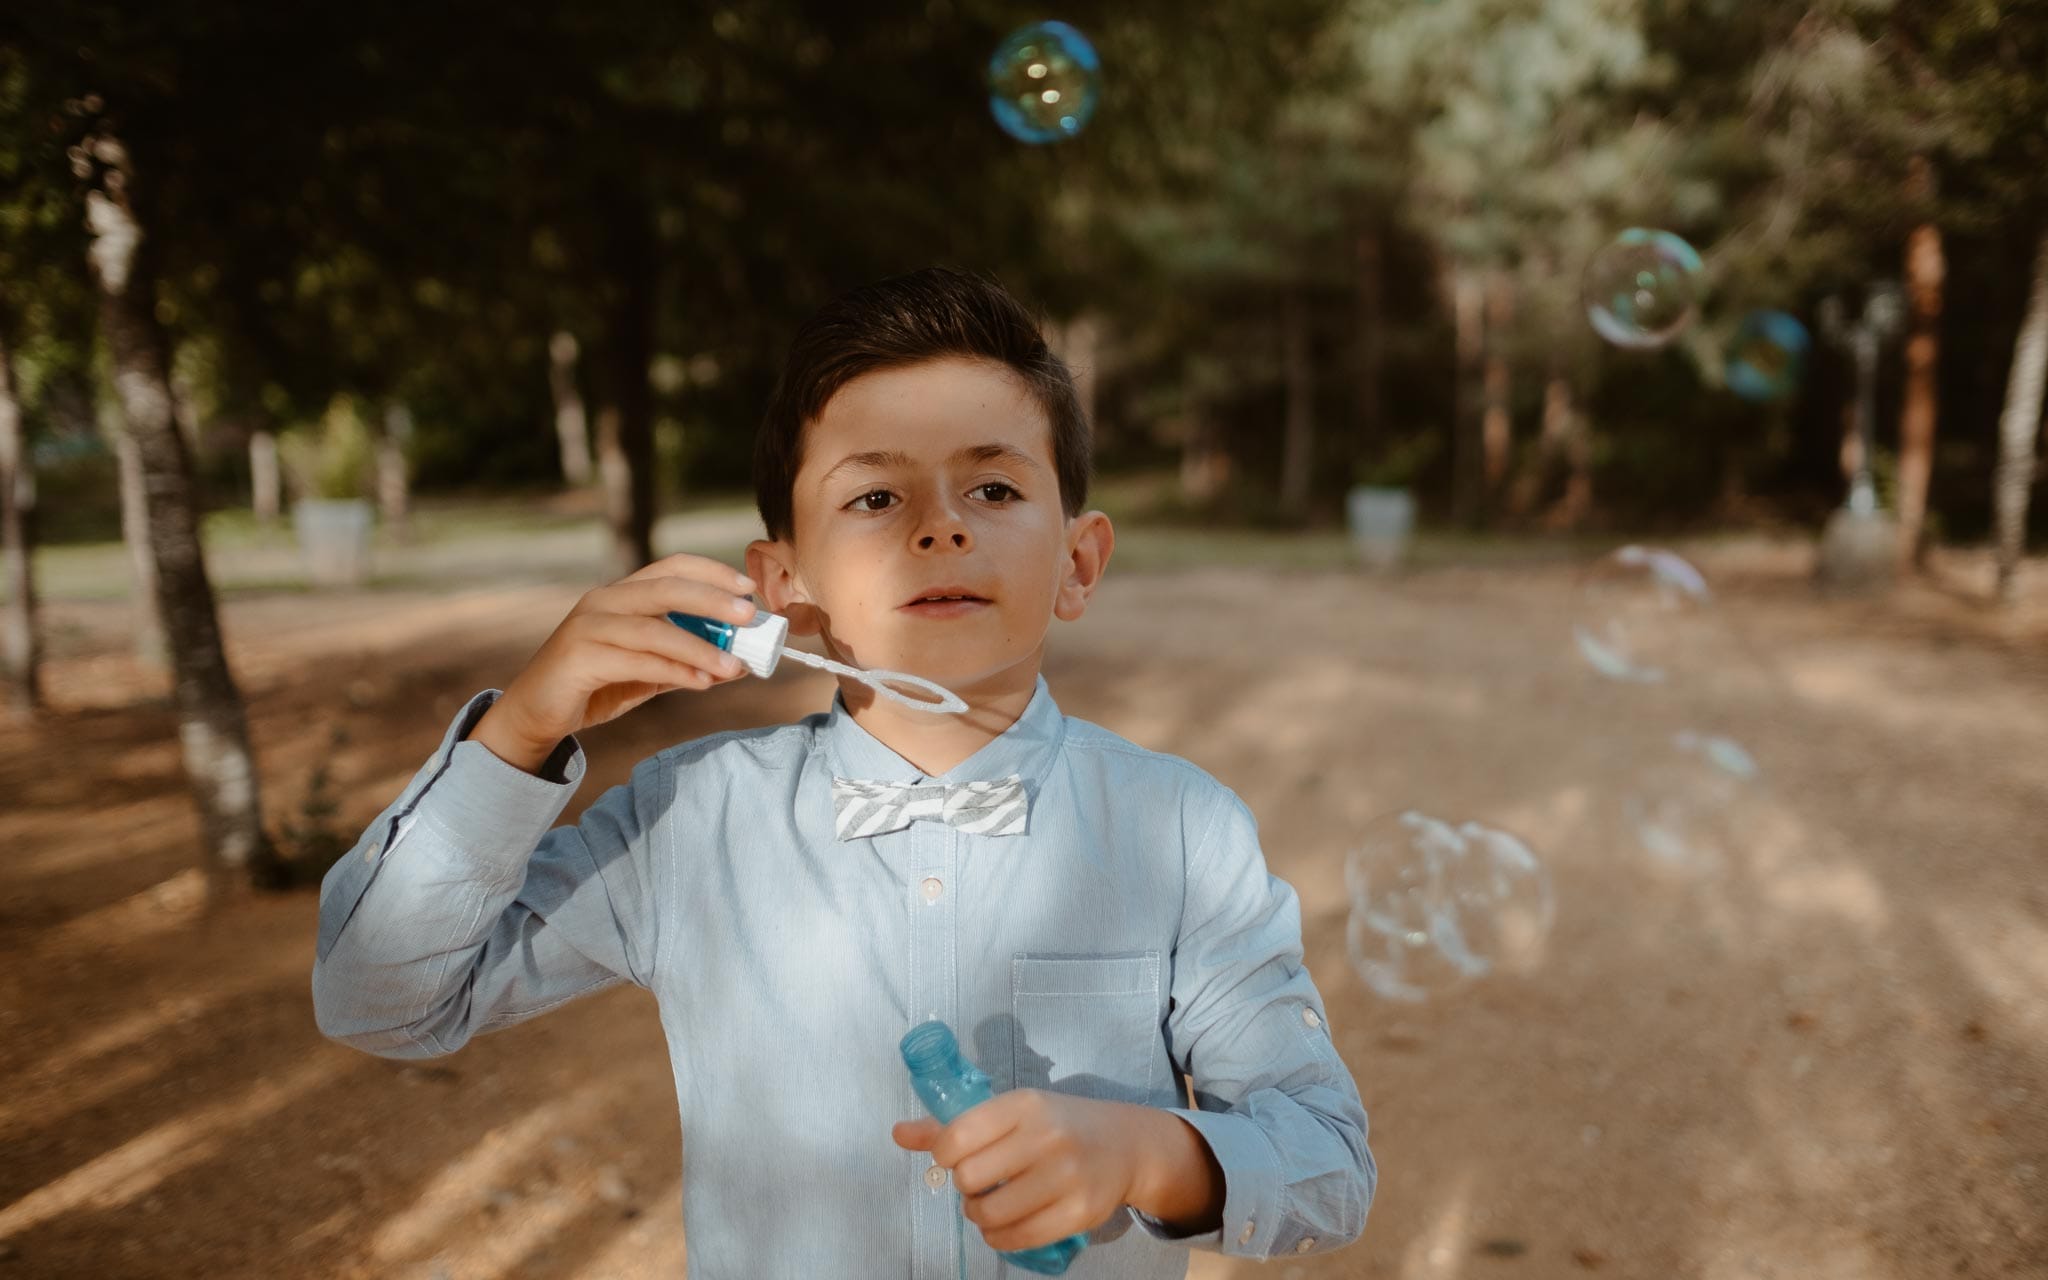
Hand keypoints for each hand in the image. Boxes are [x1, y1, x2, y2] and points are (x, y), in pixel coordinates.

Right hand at [471, 553, 758, 772]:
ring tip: (733, 666)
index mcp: (621, 594)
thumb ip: (684, 661)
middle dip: (712, 600)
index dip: (712, 573)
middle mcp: (604, 602)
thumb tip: (738, 662)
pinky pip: (636, 662)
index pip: (671, 568)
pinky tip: (701, 682)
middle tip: (749, 616)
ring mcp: (588, 628)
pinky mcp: (579, 659)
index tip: (748, 589)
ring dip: (699, 647)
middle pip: (665, 589)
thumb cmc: (596, 685)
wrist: (536, 714)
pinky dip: (673, 671)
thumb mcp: (648, 671)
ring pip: (654, 630)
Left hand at [892, 1090, 1143, 1252]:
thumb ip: (953, 1125)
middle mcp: (1046, 1136)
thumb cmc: (1056, 1124)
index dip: (943, 1154)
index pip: (956, 1136)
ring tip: (990, 1204)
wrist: (1124, 1145)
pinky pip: (1016, 1238)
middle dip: (965, 1185)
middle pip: (968, 1178)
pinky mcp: (1079, 1213)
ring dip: (979, 1215)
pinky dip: (999, 1237)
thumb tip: (898, 1133)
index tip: (956, 1157)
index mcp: (1024, 1104)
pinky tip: (1005, 1225)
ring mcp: (1066, 1176)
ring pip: (989, 1213)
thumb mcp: (1010, 1113)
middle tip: (979, 1182)